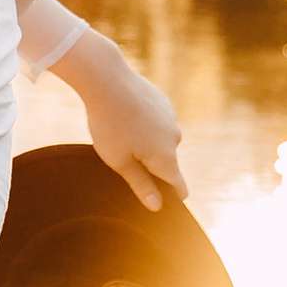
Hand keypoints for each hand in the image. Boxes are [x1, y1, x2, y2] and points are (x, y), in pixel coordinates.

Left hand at [58, 26, 184, 209]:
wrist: (106, 79)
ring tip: (120, 133)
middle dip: (149, 166)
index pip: (180, 189)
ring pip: (161, 141)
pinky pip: (157, 122)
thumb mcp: (120, 162)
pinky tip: (125, 115)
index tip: (155, 200)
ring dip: (146, 143)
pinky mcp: (164, 102)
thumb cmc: (109, 124)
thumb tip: (157, 206)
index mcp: (167, 158)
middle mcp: (175, 138)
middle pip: (167, 164)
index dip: (170, 199)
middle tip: (121, 157)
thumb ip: (141, 186)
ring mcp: (172, 118)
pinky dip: (145, 124)